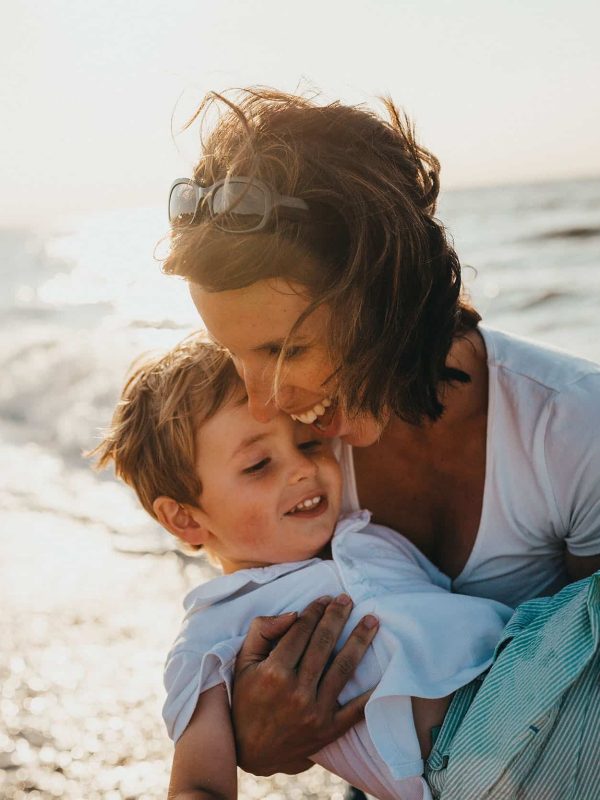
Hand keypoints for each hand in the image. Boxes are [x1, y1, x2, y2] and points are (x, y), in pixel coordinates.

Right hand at [232, 595, 378, 775]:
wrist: (251, 751)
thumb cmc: (246, 700)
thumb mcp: (243, 663)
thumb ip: (262, 632)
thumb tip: (293, 614)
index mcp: (274, 672)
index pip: (301, 632)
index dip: (314, 611)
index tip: (325, 598)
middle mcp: (296, 691)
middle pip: (324, 644)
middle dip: (337, 617)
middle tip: (348, 599)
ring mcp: (315, 712)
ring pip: (343, 668)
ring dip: (360, 641)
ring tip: (372, 621)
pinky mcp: (329, 730)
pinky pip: (357, 709)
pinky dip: (372, 691)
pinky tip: (384, 670)